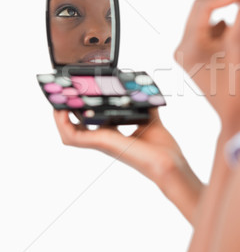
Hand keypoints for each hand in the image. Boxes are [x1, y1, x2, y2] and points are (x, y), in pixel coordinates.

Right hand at [53, 109, 202, 222]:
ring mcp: (102, 143)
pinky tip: (62, 112)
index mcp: (114, 135)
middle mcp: (105, 140)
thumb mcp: (150, 118)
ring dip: (60, 119)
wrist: (169, 162)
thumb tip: (144, 90)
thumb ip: (144, 104)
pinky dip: (64, 125)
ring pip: (69, 134)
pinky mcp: (102, 143)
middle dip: (66, 113)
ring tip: (57, 103)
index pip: (90, 123)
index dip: (79, 110)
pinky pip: (73, 137)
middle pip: (75, 128)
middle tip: (62, 97)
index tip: (75, 96)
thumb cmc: (162, 147)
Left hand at [174, 0, 239, 136]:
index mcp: (187, 46)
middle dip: (230, 11)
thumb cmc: (239, 88)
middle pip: (205, 12)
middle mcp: (182, 48)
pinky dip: (229, 39)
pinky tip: (238, 58)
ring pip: (213, 24)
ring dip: (232, 29)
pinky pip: (214, 37)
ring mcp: (189, 54)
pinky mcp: (198, 59)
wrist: (239, 118)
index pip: (204, 6)